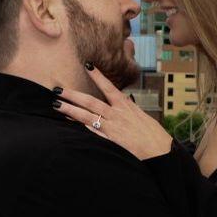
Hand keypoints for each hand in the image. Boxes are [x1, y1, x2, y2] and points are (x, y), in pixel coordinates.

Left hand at [53, 64, 174, 159]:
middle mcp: (117, 114)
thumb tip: (122, 103)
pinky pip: (92, 133)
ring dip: (70, 110)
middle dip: (73, 94)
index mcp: (126, 106)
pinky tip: (68, 125)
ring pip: (87, 116)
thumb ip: (128, 110)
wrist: (161, 152)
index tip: (87, 65)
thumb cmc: (153, 136)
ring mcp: (112, 128)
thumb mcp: (141, 117)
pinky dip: (80, 128)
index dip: (98, 76)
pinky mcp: (111, 141)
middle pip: (91, 101)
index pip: (109, 87)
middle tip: (57, 88)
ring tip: (56, 104)